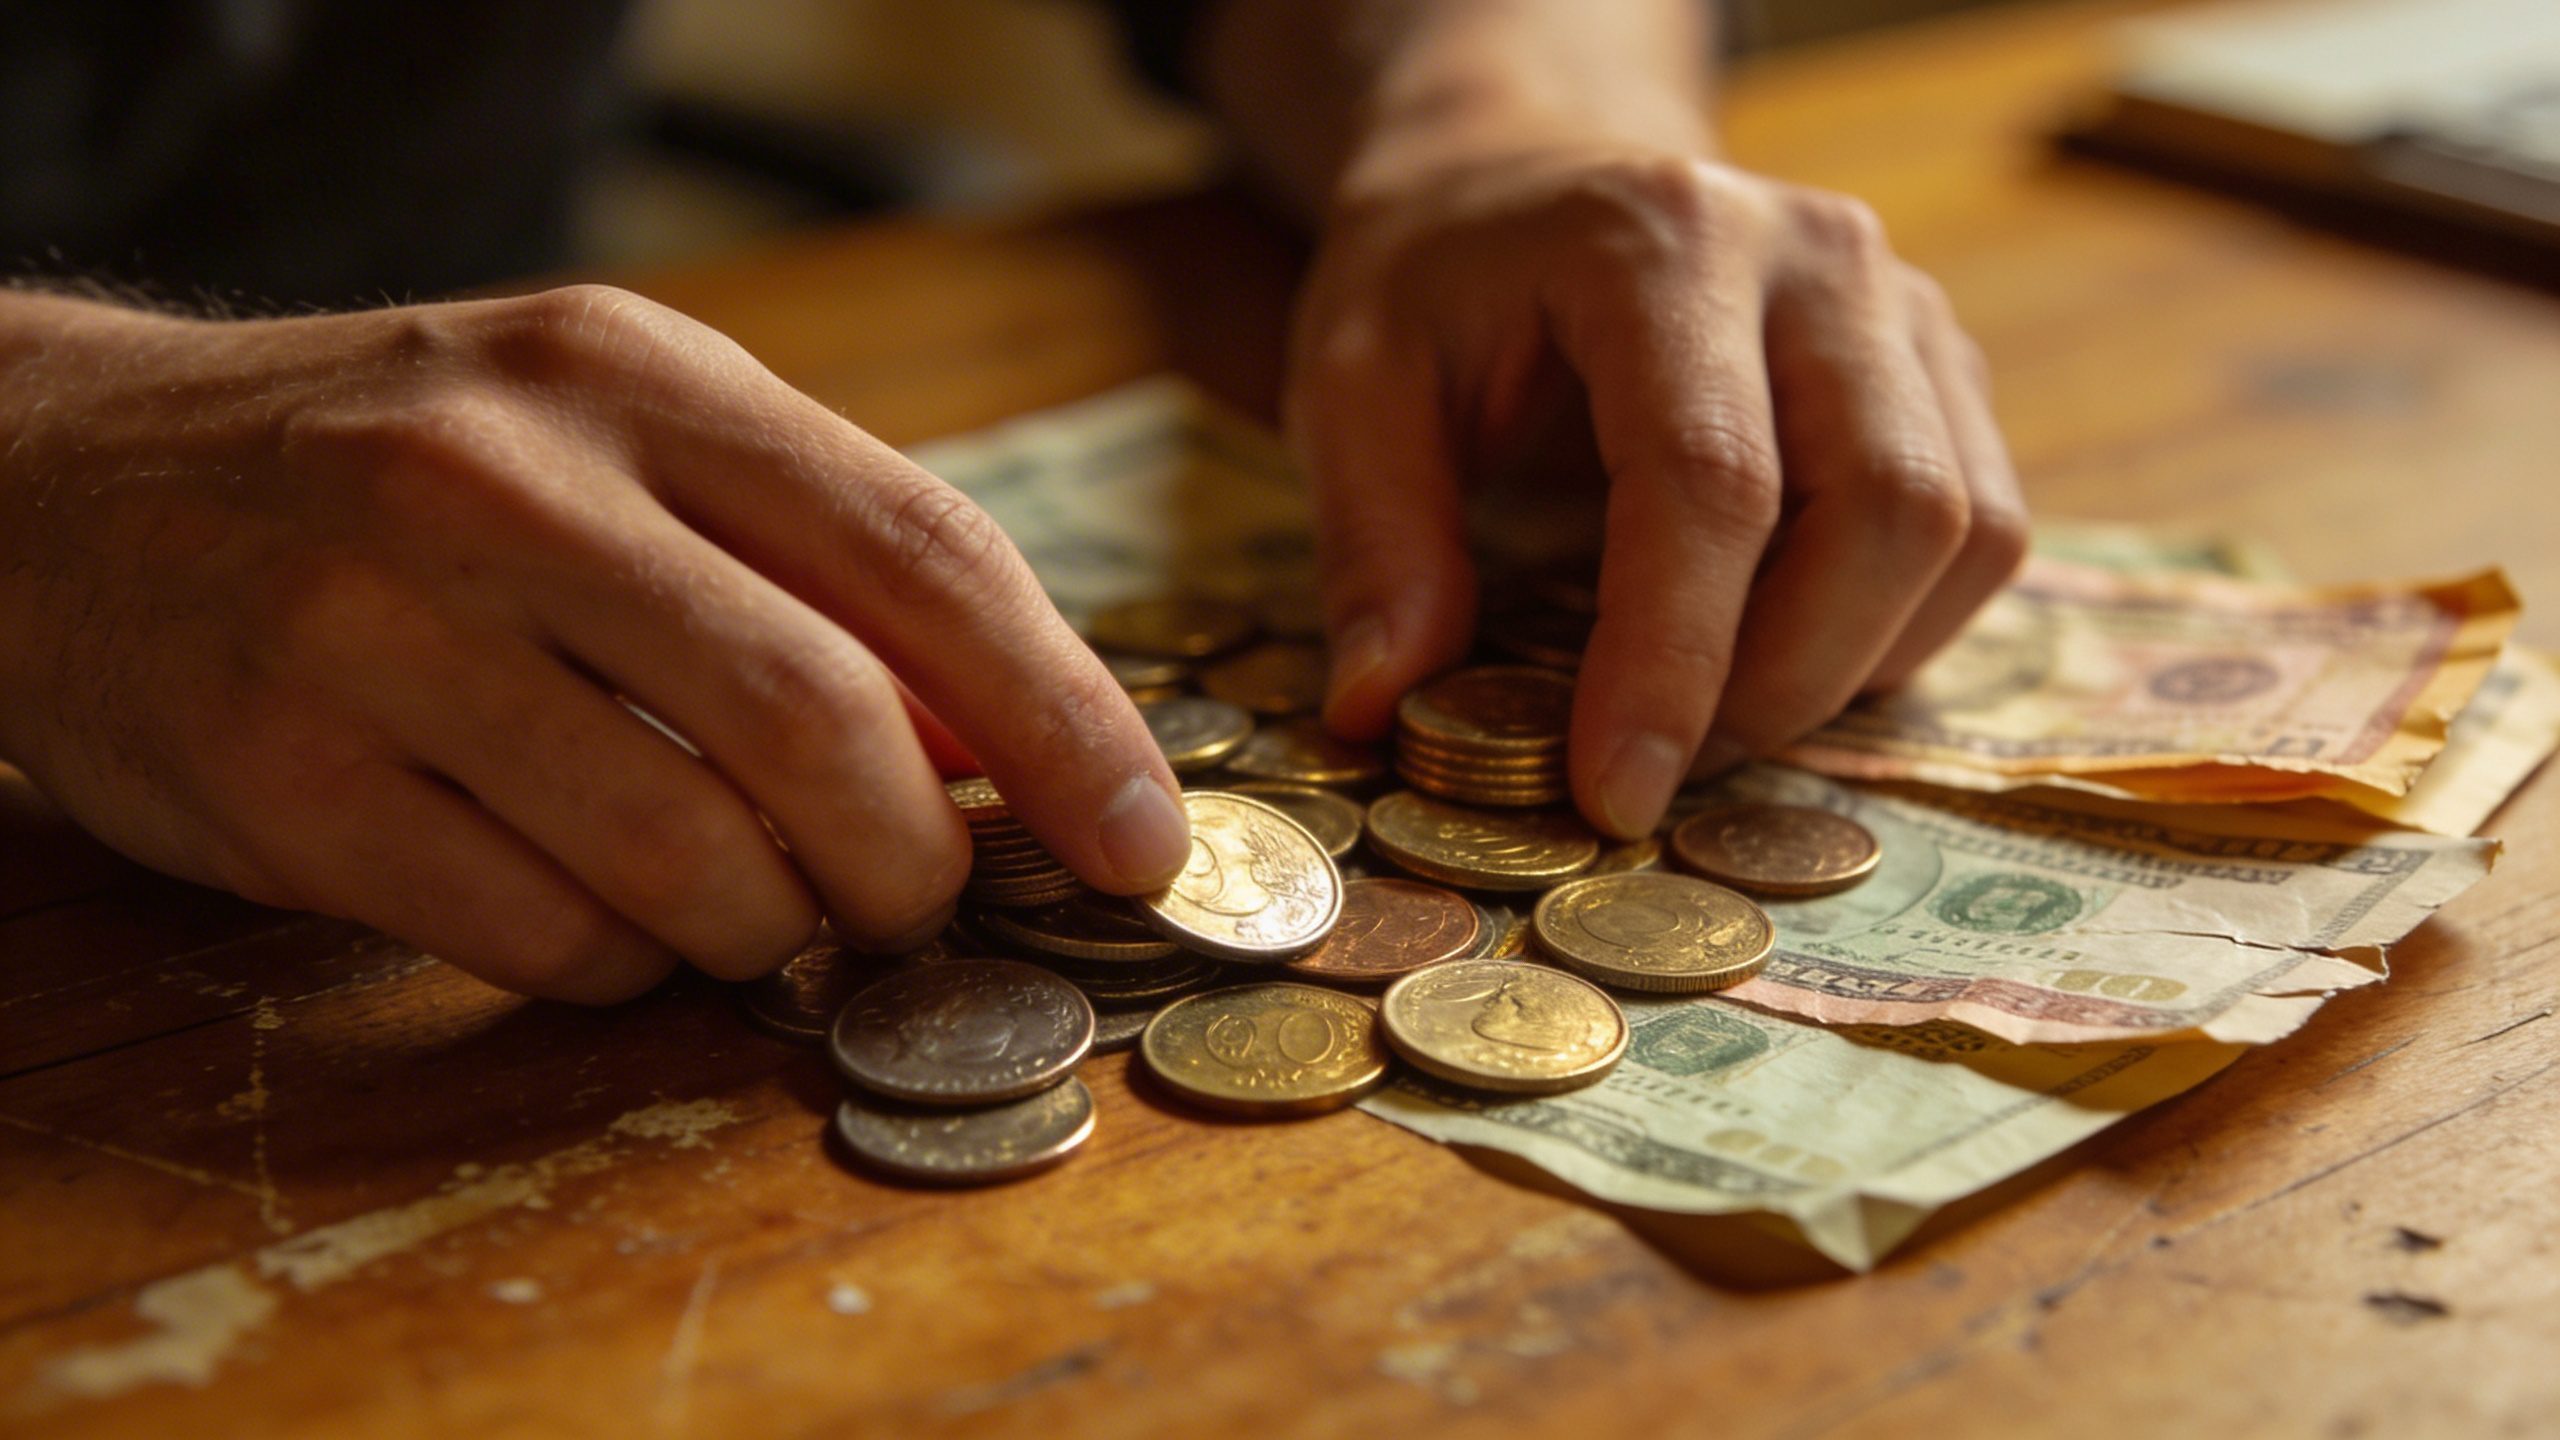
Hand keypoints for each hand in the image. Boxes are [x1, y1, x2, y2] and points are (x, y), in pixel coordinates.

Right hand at [0, 286, 1190, 1000]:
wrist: (70, 484)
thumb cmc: (408, 478)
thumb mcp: (615, 445)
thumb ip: (812, 569)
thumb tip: (1011, 747)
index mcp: (631, 376)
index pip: (921, 551)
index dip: (1065, 717)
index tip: (1146, 839)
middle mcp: (503, 482)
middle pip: (821, 723)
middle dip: (918, 863)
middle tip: (925, 906)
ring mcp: (377, 629)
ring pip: (690, 857)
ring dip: (770, 930)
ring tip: (756, 911)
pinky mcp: (283, 776)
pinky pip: (544, 934)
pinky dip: (622, 962)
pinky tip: (602, 913)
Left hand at [1289, 131, 2025, 837]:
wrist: (1531, 178)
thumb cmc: (1443, 285)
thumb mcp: (1350, 381)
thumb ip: (1376, 541)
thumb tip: (1382, 710)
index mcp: (1664, 240)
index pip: (1713, 479)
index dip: (1673, 659)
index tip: (1614, 793)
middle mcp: (1819, 255)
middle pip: (1884, 508)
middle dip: (1779, 684)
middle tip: (1660, 770)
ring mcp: (1905, 303)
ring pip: (1960, 532)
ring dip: (1846, 669)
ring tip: (1712, 716)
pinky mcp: (1942, 367)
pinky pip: (1985, 533)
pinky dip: (1898, 633)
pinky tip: (1782, 654)